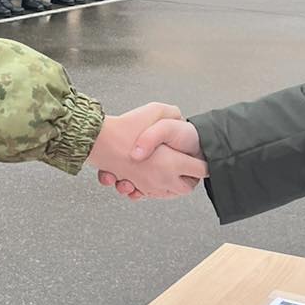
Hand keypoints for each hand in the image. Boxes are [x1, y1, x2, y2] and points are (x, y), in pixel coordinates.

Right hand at [87, 104, 206, 199]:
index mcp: (173, 163)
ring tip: (172, 173)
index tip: (204, 160)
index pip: (201, 170)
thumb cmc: (126, 127)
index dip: (205, 164)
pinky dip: (153, 189)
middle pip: (187, 187)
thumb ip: (173, 113)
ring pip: (169, 193)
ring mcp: (148, 185)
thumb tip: (180, 117)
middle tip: (190, 168)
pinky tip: (151, 176)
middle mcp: (163, 178)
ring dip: (172, 185)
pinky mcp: (134, 187)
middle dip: (191, 179)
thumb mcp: (156, 111)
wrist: (98, 142)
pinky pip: (150, 194)